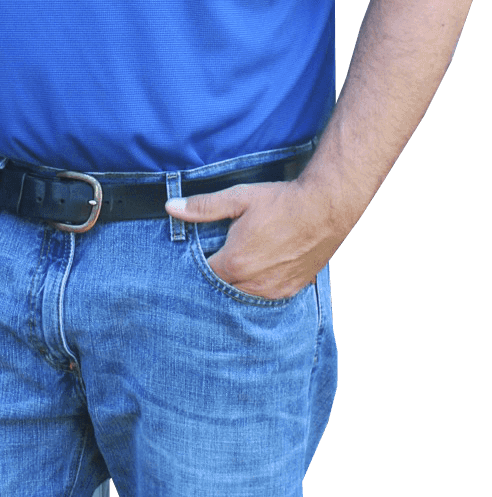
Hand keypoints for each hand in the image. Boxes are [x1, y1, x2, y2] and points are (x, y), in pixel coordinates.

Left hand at [163, 179, 342, 300]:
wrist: (326, 208)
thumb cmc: (282, 202)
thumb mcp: (238, 198)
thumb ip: (202, 207)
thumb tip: (170, 207)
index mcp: (235, 263)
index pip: (203, 275)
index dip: (200, 264)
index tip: (202, 253)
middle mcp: (252, 283)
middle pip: (222, 288)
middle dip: (218, 276)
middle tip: (221, 258)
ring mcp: (273, 289)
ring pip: (244, 295)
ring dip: (238, 284)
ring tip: (241, 265)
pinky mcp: (291, 289)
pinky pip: (266, 297)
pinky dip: (259, 288)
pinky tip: (259, 272)